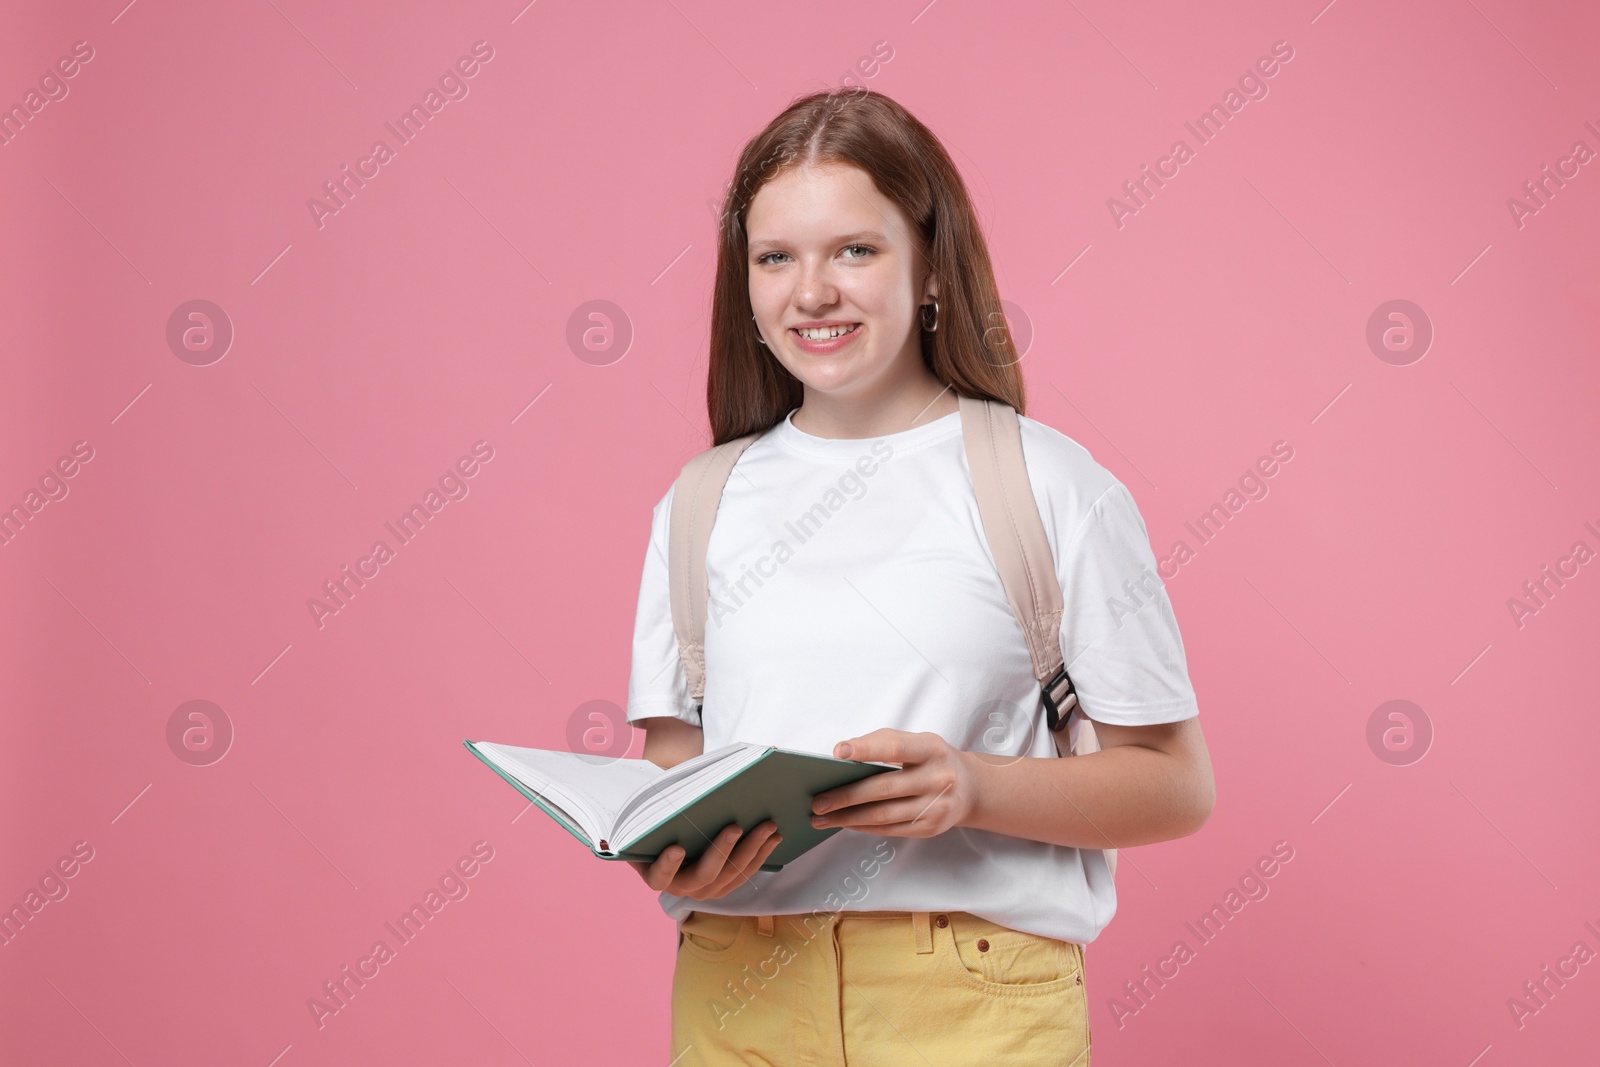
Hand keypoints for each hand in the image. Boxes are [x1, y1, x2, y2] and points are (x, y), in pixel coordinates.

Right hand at [627, 820, 781, 900]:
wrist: (672, 839)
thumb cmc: (661, 826)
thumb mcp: (651, 822)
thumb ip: (655, 817)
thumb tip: (655, 805)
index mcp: (657, 874)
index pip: (659, 874)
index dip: (667, 864)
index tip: (678, 848)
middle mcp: (681, 887)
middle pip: (704, 875)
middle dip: (722, 851)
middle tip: (735, 827)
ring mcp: (706, 890)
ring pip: (731, 875)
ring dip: (751, 849)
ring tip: (767, 827)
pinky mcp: (725, 886)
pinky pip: (745, 874)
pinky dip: (760, 855)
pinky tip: (773, 838)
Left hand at [810, 730, 978, 837]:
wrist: (971, 788)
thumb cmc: (932, 759)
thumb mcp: (916, 741)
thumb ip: (882, 743)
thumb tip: (842, 757)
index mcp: (931, 749)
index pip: (895, 747)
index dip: (866, 749)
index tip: (838, 752)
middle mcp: (937, 778)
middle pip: (883, 789)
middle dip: (846, 796)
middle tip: (817, 802)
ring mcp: (935, 806)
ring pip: (883, 815)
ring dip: (848, 818)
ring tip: (821, 818)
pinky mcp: (930, 828)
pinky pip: (889, 830)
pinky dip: (862, 827)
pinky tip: (844, 823)